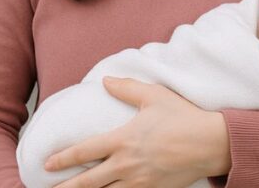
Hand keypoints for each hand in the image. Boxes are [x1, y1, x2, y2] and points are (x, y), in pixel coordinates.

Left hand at [45, 77, 231, 187]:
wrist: (211, 144)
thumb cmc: (184, 117)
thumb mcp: (154, 96)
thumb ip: (126, 89)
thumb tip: (105, 81)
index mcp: (123, 140)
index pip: (84, 152)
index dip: (63, 159)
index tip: (47, 164)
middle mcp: (127, 164)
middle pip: (88, 181)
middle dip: (66, 187)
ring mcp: (140, 181)